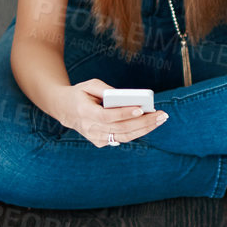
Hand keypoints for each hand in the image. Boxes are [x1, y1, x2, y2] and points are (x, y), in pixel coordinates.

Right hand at [52, 78, 167, 147]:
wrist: (64, 109)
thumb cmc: (80, 94)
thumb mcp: (89, 84)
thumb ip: (105, 89)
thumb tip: (125, 96)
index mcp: (84, 112)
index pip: (107, 116)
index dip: (124, 114)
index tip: (141, 108)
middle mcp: (90, 128)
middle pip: (120, 129)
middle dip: (144, 122)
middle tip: (161, 115)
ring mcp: (95, 137)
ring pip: (124, 137)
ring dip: (145, 129)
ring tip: (160, 120)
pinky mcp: (100, 142)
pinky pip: (121, 138)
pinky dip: (136, 132)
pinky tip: (149, 124)